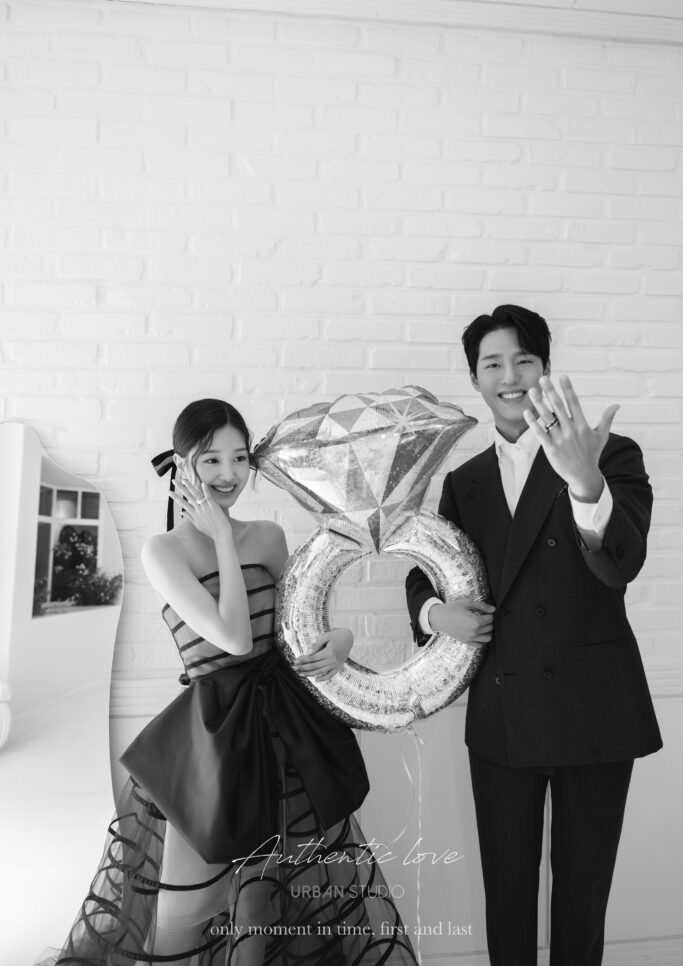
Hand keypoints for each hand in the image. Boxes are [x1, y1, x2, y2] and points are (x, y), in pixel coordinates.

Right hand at [171, 465, 232, 541]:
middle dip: (180, 488)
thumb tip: (182, 512)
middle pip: (187, 496)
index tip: (169, 491)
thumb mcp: (197, 525)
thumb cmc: (210, 530)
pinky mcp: (213, 506)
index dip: (175, 497)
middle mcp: (197, 509)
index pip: (182, 503)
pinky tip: (202, 483)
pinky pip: (208, 496)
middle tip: (173, 481)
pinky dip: (205, 490)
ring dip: (189, 486)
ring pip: (196, 495)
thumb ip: (190, 518)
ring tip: (183, 480)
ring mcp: (205, 507)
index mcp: (193, 514)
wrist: (221, 534)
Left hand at [295, 628, 353, 680]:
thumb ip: (316, 645)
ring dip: (310, 674)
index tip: (295, 660)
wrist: (349, 638)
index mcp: (329, 652)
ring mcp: (336, 664)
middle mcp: (333, 660)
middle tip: (294, 667)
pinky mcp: (339, 666)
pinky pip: (331, 675)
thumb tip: (308, 653)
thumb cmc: (336, 635)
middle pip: (315, 666)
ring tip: (301, 674)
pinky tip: (316, 680)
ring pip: (321, 672)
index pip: (312, 658)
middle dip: (303, 667)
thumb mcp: (326, 636)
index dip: (303, 660)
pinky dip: (323, 679)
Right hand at [429, 598, 494, 643]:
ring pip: (488, 638)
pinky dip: (482, 639)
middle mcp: (474, 632)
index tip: (485, 611)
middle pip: (490, 628)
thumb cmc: (452, 609)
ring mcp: (471, 638)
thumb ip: (482, 606)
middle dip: (490, 622)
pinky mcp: (466, 642)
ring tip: (483, 625)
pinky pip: (480, 644)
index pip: (491, 619)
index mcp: (476, 621)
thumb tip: (493, 609)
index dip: (490, 614)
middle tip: (484, 617)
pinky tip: (478, 633)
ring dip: (488, 631)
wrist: (439, 618)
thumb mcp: (467, 603)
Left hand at [524, 375, 617, 500]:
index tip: (562, 377)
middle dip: (550, 391)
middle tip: (543, 378)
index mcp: (582, 425)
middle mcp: (571, 430)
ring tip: (532, 391)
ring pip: (547, 418)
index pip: (574, 403)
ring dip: (539, 403)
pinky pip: (540, 433)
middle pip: (558, 407)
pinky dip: (533, 423)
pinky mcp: (551, 449)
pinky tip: (527, 412)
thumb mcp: (601, 436)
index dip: (568, 389)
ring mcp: (560, 440)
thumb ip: (607, 419)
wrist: (584, 476)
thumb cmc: (592, 454)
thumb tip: (617, 405)